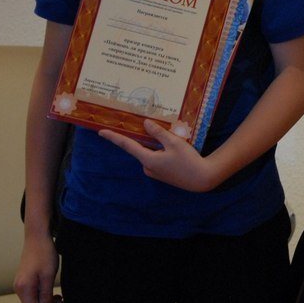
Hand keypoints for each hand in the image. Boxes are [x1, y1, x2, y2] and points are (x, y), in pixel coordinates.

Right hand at [13, 233, 63, 302]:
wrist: (37, 237)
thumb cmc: (44, 254)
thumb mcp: (48, 275)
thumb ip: (46, 295)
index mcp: (24, 289)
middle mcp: (20, 289)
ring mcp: (22, 284)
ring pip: (34, 302)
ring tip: (62, 301)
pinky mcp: (25, 280)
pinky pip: (34, 295)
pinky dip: (44, 297)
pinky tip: (55, 296)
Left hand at [98, 120, 216, 191]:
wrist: (202, 179)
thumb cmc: (188, 160)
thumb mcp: (174, 142)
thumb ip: (158, 133)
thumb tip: (145, 123)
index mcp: (148, 159)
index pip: (127, 145)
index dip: (114, 137)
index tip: (101, 132)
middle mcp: (147, 167)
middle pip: (142, 148)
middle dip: (147, 139)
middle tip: (156, 130)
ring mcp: (154, 172)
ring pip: (151, 153)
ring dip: (158, 146)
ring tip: (176, 142)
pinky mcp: (162, 174)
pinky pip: (157, 159)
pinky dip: (162, 152)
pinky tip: (175, 151)